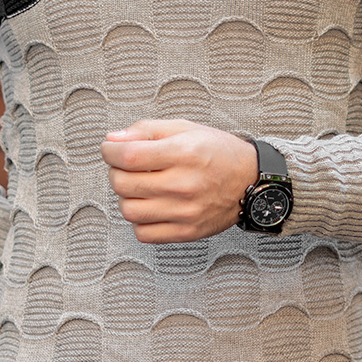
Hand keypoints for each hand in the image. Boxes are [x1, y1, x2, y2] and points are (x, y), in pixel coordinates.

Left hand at [99, 119, 258, 243]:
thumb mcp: (184, 128)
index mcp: (183, 153)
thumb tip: (112, 140)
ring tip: (139, 186)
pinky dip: (140, 220)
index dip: (110, 151)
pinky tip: (150, 206)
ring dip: (126, 196)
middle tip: (126, 166)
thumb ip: (146, 130)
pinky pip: (144, 233)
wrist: (251, 180)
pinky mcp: (187, 232)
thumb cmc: (218, 152)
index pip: (128, 156)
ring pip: (129, 210)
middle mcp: (184, 184)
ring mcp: (185, 212)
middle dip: (116, 171)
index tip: (110, 148)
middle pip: (123, 184)